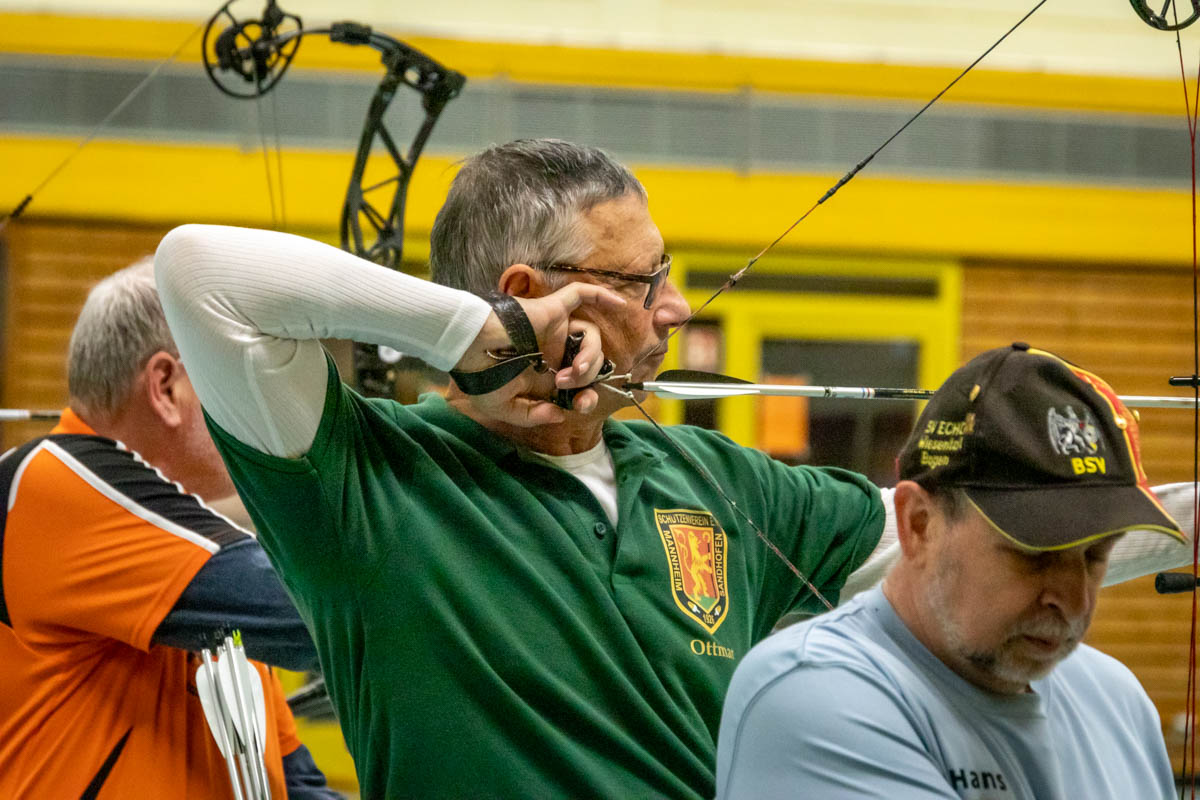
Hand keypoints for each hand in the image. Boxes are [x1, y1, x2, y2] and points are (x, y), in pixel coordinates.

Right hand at [453, 283, 624, 425]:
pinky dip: (601, 296)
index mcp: (544, 373)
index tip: (579, 405)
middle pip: (590, 360)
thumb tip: (561, 413)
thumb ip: (532, 415)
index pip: (579, 383)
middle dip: (587, 377)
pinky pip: (581, 296)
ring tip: (574, 369)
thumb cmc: (479, 375)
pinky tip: (621, 305)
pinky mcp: (552, 310)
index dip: (587, 395)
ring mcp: (554, 329)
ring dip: (591, 356)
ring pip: (590, 336)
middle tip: (566, 383)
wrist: (466, 348)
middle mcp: (553, 350)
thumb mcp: (503, 407)